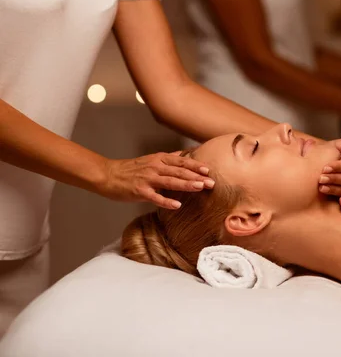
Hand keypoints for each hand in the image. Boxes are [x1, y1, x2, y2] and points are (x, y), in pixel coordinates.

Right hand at [96, 152, 213, 208]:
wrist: (107, 175)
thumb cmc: (131, 169)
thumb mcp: (151, 159)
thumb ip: (168, 159)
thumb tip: (184, 155)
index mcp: (159, 159)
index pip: (181, 162)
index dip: (196, 165)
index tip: (209, 170)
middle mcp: (155, 167)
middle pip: (179, 171)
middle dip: (197, 176)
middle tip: (211, 182)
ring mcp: (147, 179)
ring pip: (170, 182)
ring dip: (186, 184)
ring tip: (200, 188)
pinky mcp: (139, 191)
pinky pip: (155, 197)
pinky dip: (166, 201)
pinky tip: (177, 205)